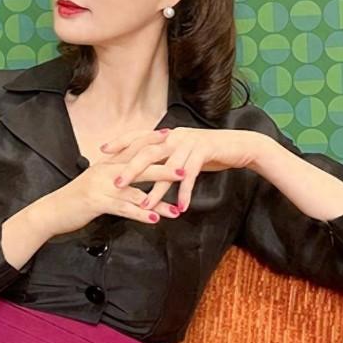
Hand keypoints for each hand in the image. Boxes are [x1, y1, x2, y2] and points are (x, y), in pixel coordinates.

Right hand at [40, 130, 186, 236]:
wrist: (52, 210)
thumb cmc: (75, 198)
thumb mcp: (95, 182)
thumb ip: (113, 176)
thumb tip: (131, 174)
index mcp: (106, 163)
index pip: (132, 147)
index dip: (151, 141)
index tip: (171, 136)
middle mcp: (106, 171)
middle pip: (140, 165)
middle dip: (164, 167)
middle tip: (185, 169)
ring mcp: (102, 186)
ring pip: (136, 190)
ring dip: (158, 200)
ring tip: (177, 208)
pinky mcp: (97, 202)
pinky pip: (124, 208)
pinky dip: (141, 214)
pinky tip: (155, 219)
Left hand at [99, 126, 267, 212]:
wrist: (240, 145)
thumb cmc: (210, 151)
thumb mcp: (184, 150)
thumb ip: (166, 155)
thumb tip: (147, 164)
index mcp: (167, 135)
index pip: (139, 136)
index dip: (120, 142)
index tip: (102, 151)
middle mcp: (175, 136)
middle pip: (147, 151)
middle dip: (131, 168)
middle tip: (116, 183)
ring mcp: (190, 143)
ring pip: (168, 167)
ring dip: (157, 189)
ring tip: (146, 206)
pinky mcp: (204, 152)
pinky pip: (190, 176)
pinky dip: (185, 193)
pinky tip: (180, 208)